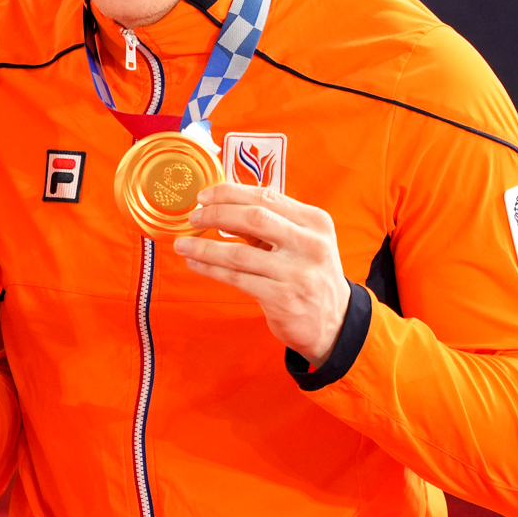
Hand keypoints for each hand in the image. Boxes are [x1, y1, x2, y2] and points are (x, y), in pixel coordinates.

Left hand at [175, 182, 350, 366]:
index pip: (266, 197)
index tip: (204, 196)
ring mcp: (297, 272)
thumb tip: (221, 208)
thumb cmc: (309, 275)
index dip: (230, 193)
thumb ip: (269, 225)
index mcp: (314, 222)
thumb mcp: (301, 243)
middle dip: (216, 214)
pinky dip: (211, 269)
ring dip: (204, 246)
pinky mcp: (282, 298)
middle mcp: (309, 244)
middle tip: (193, 218)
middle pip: (253, 218)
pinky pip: (237, 279)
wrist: (334, 323)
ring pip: (239, 253)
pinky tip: (195, 263)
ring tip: (182, 244)